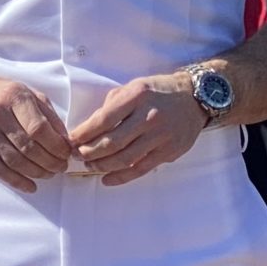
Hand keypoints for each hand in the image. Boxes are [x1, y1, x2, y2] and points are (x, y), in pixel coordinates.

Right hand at [0, 70, 71, 192]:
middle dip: (50, 162)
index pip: (38, 128)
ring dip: (36, 173)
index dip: (55, 146)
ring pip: (14, 161)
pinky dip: (16, 181)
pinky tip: (31, 186)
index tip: (66, 154)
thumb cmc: (1, 94)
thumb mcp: (28, 94)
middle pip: (28, 147)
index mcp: (14, 97)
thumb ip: (48, 115)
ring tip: (49, 174)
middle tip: (61, 167)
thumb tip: (65, 141)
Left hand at [70, 77, 205, 185]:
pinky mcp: (169, 152)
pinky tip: (107, 178)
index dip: (84, 133)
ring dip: (102, 165)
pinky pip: (141, 169)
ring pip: (125, 158)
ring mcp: (161, 136)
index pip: (104, 119)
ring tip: (89, 165)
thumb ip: (113, 104)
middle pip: (112, 142)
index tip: (71, 140)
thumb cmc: (159, 91)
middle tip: (77, 155)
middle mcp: (149, 117)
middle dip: (89, 152)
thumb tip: (90, 126)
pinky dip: (121, 177)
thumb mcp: (134, 86)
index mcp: (137, 96)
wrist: (195, 97)